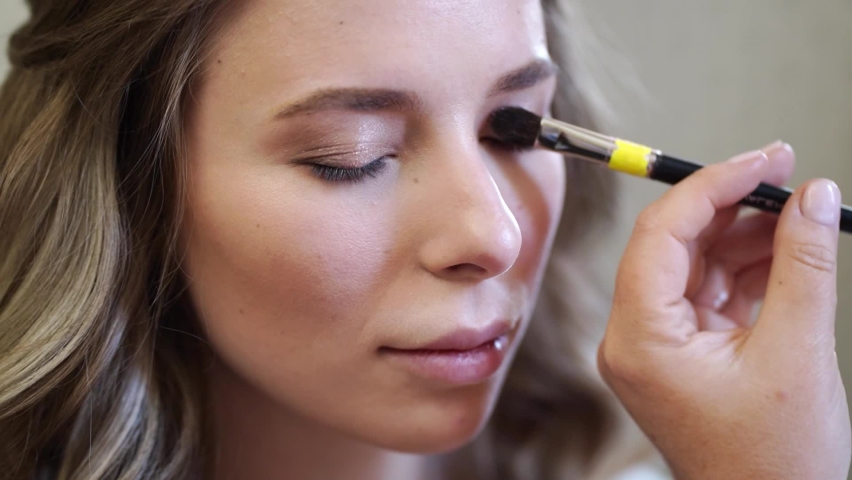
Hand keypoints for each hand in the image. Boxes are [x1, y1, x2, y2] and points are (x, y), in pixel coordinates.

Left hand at [598, 142, 851, 478]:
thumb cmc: (774, 462)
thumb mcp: (798, 352)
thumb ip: (803, 265)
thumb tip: (814, 196)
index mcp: (639, 340)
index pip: (660, 234)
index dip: (711, 186)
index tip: (762, 159)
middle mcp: (634, 338)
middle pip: (674, 243)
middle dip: (730, 205)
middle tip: (784, 172)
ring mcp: (656, 345)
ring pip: (695, 264)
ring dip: (745, 234)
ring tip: (798, 213)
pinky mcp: (682, 350)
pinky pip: (709, 291)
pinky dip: (746, 268)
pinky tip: (785, 248)